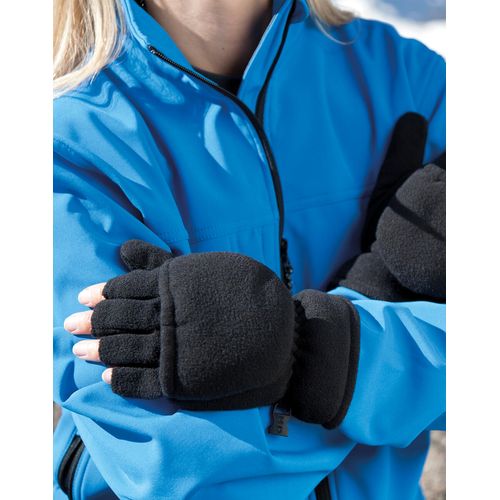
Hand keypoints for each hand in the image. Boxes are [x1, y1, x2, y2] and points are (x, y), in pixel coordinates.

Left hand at [65, 240, 359, 427]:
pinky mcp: (187, 382)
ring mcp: (179, 352)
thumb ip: (162, 263)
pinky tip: (107, 377)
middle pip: (121, 320)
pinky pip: (147, 383)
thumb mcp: (205, 270)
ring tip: (79, 350)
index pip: (128, 289)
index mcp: (177, 287)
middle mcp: (173, 318)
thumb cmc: (244, 295)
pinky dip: (124, 380)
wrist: (284, 334)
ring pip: (128, 351)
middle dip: (93, 323)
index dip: (103, 294)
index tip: (86, 298)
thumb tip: (122, 249)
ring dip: (100, 351)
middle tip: (69, 326)